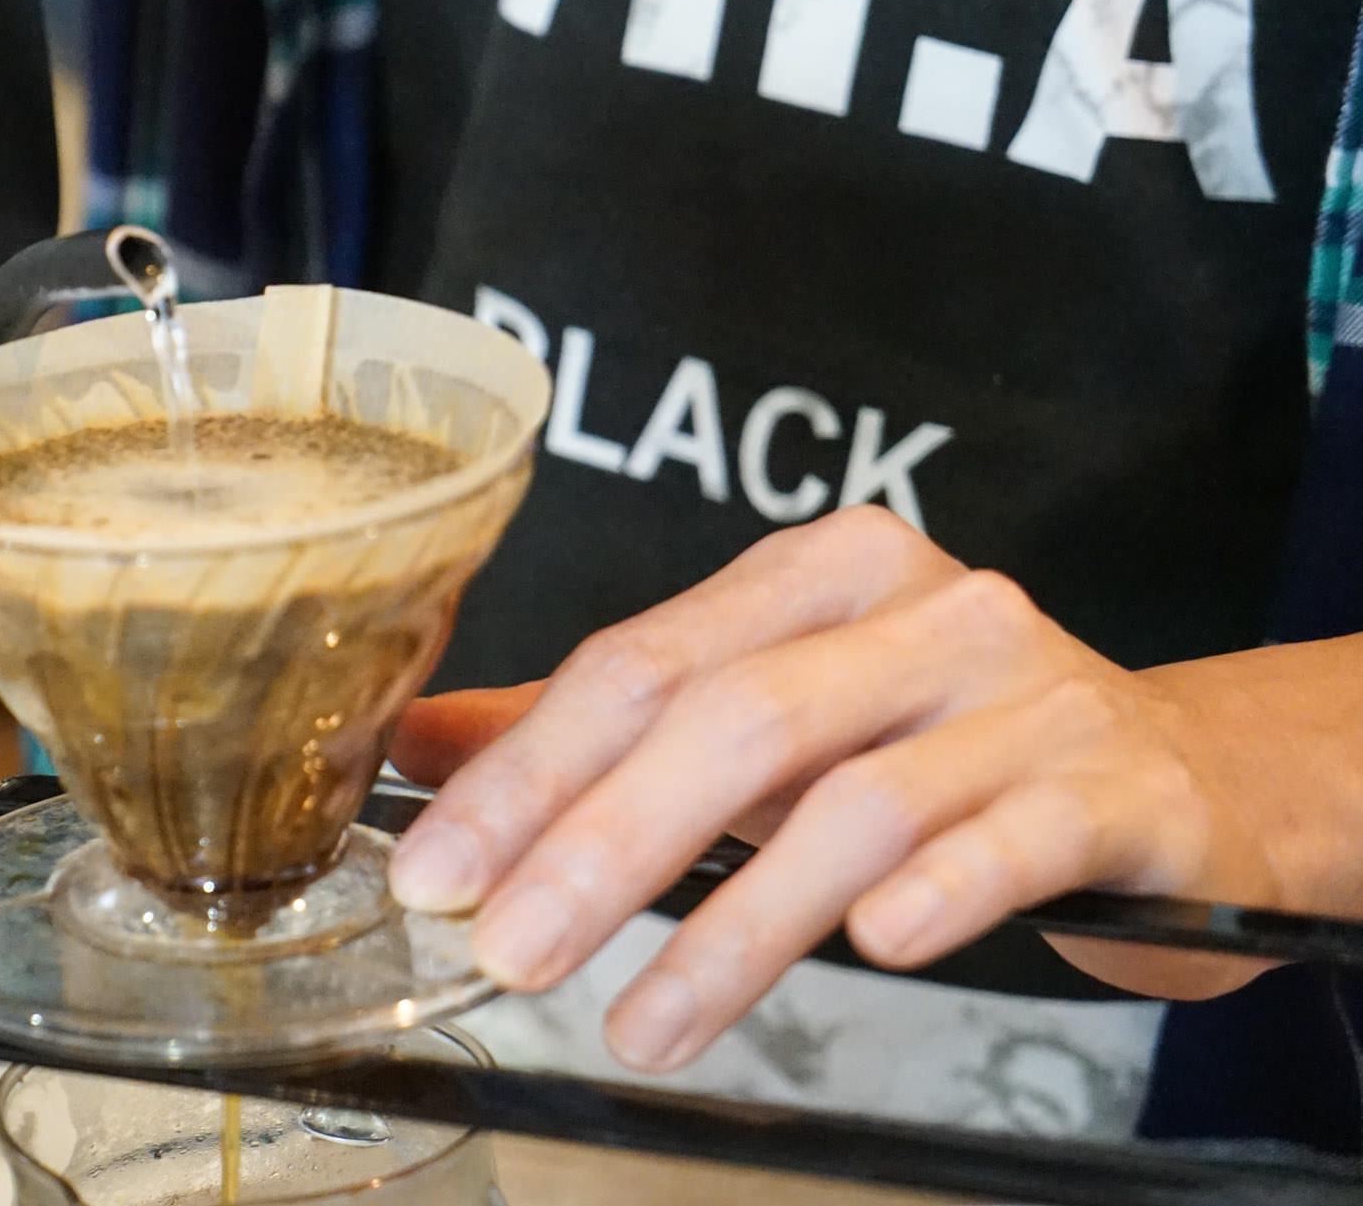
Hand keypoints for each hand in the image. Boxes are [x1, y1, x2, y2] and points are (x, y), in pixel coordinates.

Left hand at [384, 505, 1334, 1074]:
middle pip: (728, 721)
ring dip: (732, 926)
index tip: (439, 871)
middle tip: (508, 950)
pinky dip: (929, 894)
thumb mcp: (769, 716)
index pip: (639, 662)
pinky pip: (1002, 838)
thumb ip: (598, 732)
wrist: (1184, 782)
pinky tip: (870, 952)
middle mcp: (922, 609)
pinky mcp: (1113, 788)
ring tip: (640, 1025)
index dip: (527, 770)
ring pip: (850, 801)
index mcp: (816, 572)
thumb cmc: (940, 749)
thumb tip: (414, 746)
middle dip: (599, 846)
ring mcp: (1025, 693)